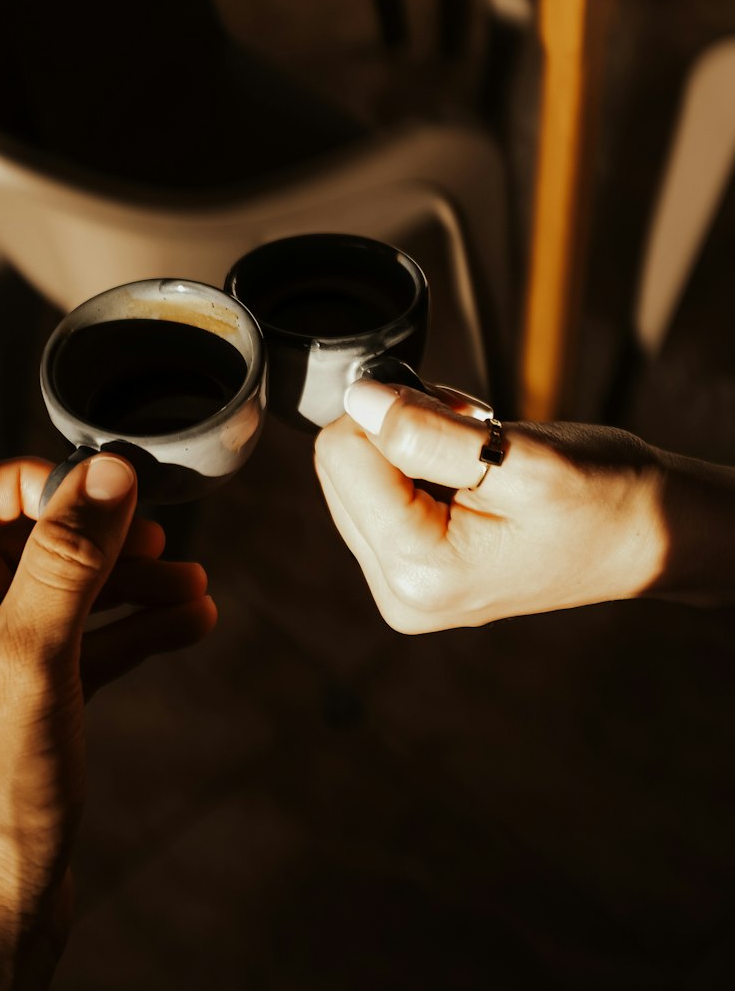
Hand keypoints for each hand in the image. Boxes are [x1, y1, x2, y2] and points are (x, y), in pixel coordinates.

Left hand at [0, 454, 215, 990]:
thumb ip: (67, 561)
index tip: (107, 484)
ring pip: (54, 598)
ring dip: (125, 587)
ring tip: (195, 585)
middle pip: (18, 549)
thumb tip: (105, 472)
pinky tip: (186, 623)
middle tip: (162, 534)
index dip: (35, 485)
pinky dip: (125, 633)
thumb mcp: (30, 665)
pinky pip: (73, 647)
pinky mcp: (15, 708)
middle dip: (98, 542)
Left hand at [314, 381, 668, 632]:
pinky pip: (377, 492)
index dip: (395, 412)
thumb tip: (357, 399)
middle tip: (477, 437)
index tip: (462, 419)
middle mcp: (399, 592)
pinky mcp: (411, 570)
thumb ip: (427, 434)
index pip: (341, 453)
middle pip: (339, 466)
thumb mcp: (523, 460)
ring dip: (411, 444)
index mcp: (420, 573)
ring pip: (354, 473)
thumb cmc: (605, 500)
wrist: (651, 536)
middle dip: (400, 430)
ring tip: (482, 456)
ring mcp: (404, 585)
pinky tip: (471, 472)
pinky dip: (418, 464)